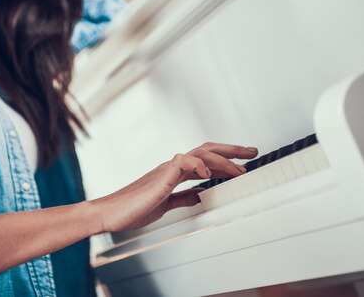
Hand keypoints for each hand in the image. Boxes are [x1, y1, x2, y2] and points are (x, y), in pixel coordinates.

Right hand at [91, 142, 257, 231]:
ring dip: (223, 159)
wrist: (111, 213)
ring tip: (240, 167)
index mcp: (173, 173)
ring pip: (200, 153)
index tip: (243, 163)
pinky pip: (183, 162)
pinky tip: (207, 174)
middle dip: (231, 150)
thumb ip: (182, 197)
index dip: (225, 161)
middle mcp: (172, 167)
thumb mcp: (164, 205)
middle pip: (207, 150)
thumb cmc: (132, 209)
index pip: (205, 160)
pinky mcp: (160, 176)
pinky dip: (198, 165)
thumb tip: (200, 194)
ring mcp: (166, 169)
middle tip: (253, 151)